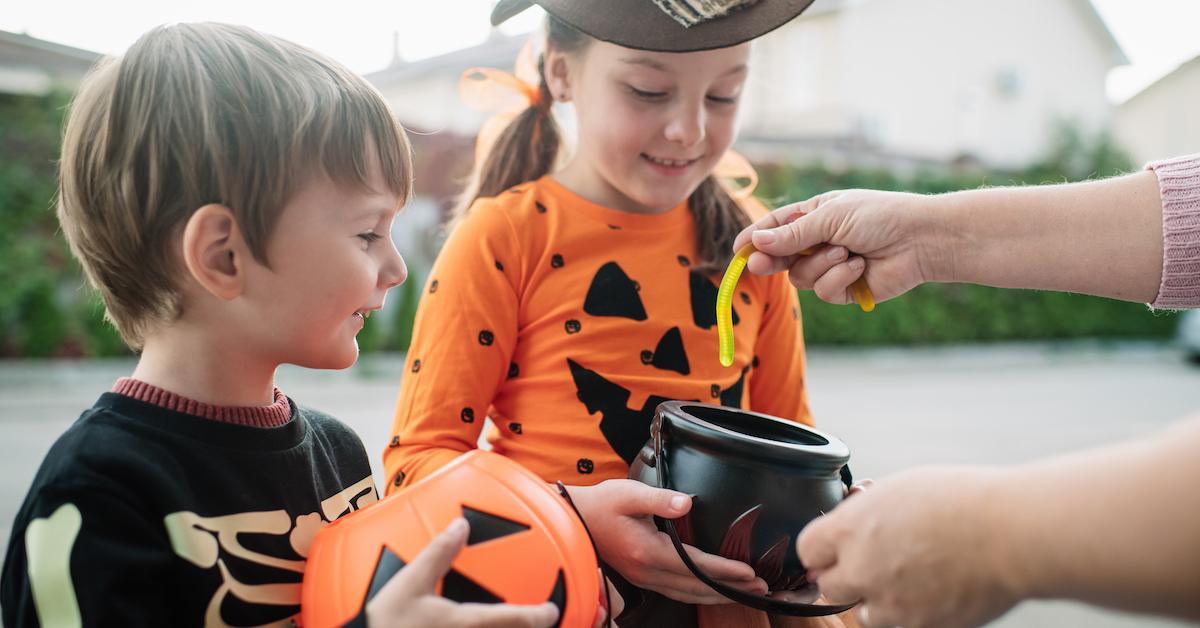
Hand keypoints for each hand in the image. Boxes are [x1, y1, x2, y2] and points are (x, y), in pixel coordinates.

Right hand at [366, 517, 560, 627]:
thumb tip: (461, 525)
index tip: (553, 610)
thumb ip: (438, 553)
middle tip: (539, 620)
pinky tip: (476, 627)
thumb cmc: (386, 623)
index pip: (517, 620)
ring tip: (513, 624)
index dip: (541, 616)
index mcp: (467, 623)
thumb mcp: (409, 583)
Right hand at [566, 479, 767, 604]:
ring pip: (689, 595)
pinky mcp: (644, 578)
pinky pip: (679, 592)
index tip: (750, 572)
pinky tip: (714, 591)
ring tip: (747, 593)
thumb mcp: (628, 494)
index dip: (725, 570)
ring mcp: (645, 578)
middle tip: (762, 588)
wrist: (574, 519)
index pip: (696, 565)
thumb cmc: (602, 504)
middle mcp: (648, 572)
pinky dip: (702, 594)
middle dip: (731, 589)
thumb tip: (686, 503)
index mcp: (648, 552)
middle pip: (697, 587)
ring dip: (719, 595)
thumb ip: (659, 499)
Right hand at [732, 190, 943, 304]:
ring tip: (847, 252)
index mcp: (814, 216)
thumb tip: (756, 243)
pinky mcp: (844, 288)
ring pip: (800, 277)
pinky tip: (859, 266)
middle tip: (760, 265)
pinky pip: (824, 290)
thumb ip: (792, 234)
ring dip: (821, 265)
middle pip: (780, 257)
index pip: (775, 227)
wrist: (921, 239)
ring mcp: (830, 266)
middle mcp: (818, 241)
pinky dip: (839, 278)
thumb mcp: (830, 218)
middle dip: (772, 260)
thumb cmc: (879, 216)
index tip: (737, 250)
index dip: (755, 239)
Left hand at [796, 467, 1021, 627]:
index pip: (808, 549)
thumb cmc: (962, 502)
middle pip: (828, 586)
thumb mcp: (899, 490)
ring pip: (865, 612)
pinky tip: (934, 589)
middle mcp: (863, 569)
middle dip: (845, 575)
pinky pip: (903, 624)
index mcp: (851, 528)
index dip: (822, 548)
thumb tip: (851, 522)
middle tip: (870, 563)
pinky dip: (912, 612)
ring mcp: (891, 603)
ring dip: (878, 599)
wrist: (1011, 534)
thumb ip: (865, 514)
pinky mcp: (920, 626)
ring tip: (909, 576)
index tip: (834, 547)